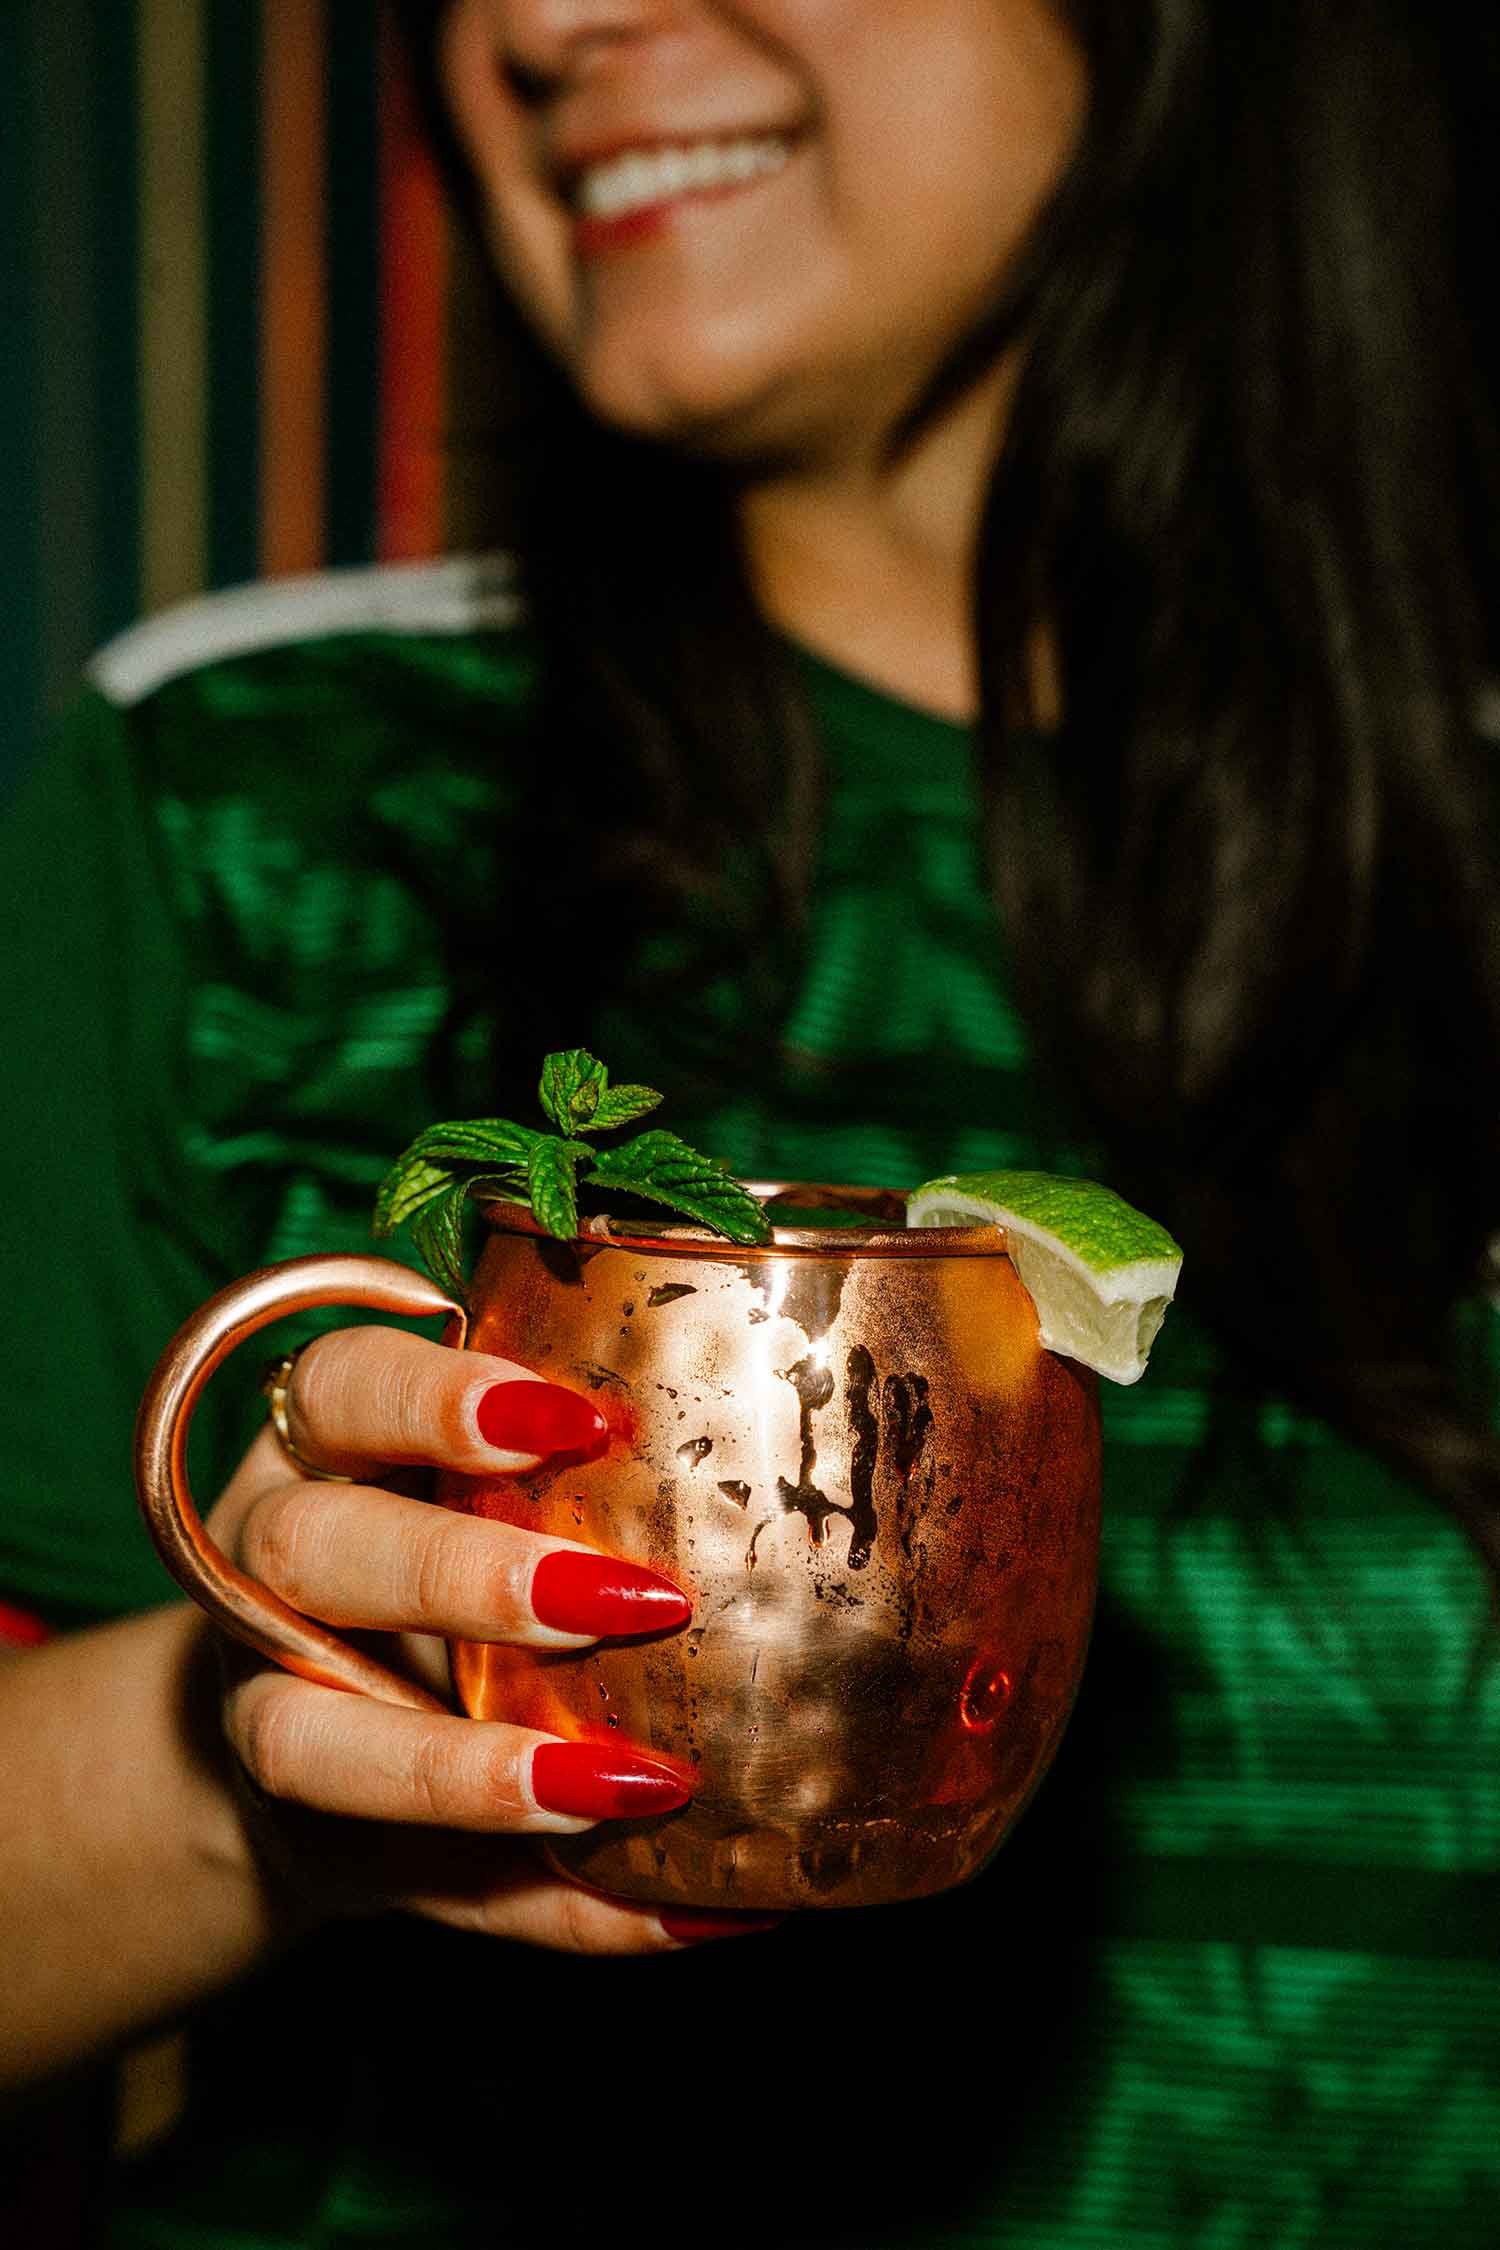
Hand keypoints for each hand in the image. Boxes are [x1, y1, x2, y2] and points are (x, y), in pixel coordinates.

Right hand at [204, 1325, 776, 1953]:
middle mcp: (265, 1567)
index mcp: (318, 1443)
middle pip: (309, 1547)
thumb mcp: (472, 1471)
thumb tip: (811, 1468)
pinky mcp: (317, 1846)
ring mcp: (264, 1709)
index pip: (341, 1385)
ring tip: (633, 1785)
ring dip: (475, 1773)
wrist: (304, 1713)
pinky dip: (565, 1911)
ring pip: (307, 1739)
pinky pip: (431, 1894)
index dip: (439, 1398)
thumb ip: (580, 1462)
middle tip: (630, 1600)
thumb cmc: (438, 1543)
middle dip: (463, 1575)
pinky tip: (691, 1906)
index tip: (577, 1421)